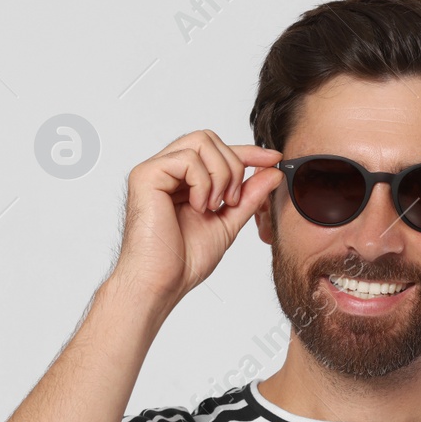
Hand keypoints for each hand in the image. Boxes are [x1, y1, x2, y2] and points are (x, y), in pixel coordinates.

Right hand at [108, 130, 282, 309]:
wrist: (162, 283)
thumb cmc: (183, 260)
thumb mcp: (227, 222)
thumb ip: (248, 196)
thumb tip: (274, 171)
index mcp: (182, 180)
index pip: (216, 150)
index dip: (247, 151)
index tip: (274, 159)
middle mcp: (166, 170)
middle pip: (209, 138)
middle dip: (233, 166)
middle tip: (231, 200)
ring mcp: (154, 170)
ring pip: (201, 142)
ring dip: (219, 175)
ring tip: (213, 206)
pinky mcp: (145, 175)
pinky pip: (187, 159)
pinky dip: (202, 183)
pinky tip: (197, 207)